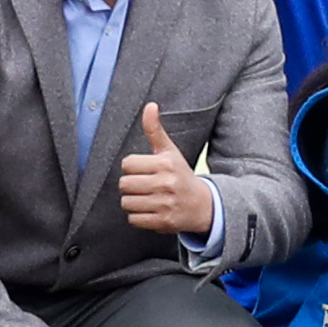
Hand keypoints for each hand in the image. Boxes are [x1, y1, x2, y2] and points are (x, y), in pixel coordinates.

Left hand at [114, 104, 215, 240]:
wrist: (203, 205)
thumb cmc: (181, 175)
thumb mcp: (170, 152)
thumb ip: (155, 130)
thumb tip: (150, 105)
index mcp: (165, 163)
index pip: (127, 164)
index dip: (133, 168)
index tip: (145, 170)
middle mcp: (166, 183)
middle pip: (124, 184)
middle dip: (131, 185)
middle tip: (145, 186)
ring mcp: (164, 203)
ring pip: (127, 202)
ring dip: (133, 202)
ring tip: (147, 198)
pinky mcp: (162, 221)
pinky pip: (133, 219)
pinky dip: (138, 217)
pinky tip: (150, 210)